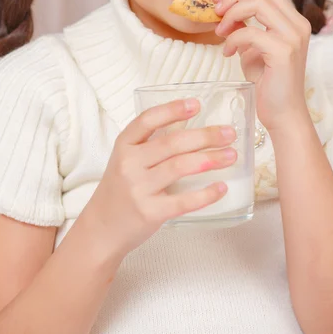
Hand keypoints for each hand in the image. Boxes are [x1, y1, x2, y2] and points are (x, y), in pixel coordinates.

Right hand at [90, 99, 236, 257]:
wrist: (102, 229)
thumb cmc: (121, 189)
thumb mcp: (126, 160)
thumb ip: (151, 145)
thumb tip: (193, 127)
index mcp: (124, 145)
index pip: (148, 120)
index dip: (172, 110)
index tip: (197, 104)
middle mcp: (129, 164)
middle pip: (172, 143)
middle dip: (205, 136)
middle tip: (229, 133)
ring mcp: (138, 189)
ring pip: (180, 167)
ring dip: (210, 159)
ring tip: (231, 155)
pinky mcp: (150, 212)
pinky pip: (183, 201)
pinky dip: (206, 194)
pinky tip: (221, 188)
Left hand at [213, 0, 311, 131]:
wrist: (282, 114)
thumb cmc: (268, 83)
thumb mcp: (251, 49)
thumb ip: (243, 28)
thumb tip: (225, 10)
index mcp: (293, 21)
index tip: (218, 2)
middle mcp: (297, 25)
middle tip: (215, 13)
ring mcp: (293, 37)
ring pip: (257, 5)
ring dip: (231, 15)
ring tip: (220, 33)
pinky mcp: (283, 51)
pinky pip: (250, 32)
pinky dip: (233, 39)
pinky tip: (227, 52)